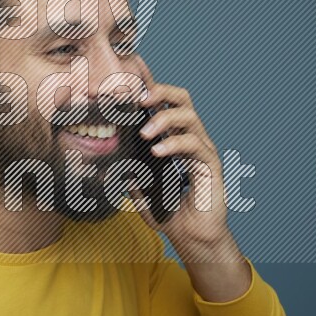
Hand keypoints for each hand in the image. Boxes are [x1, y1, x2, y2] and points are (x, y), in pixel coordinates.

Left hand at [129, 57, 242, 263]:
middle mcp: (190, 139)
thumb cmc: (168, 213)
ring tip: (145, 133)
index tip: (131, 76)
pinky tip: (158, 151)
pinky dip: (175, 144)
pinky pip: (196, 145)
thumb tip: (104, 159)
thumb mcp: (139, 189)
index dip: (150, 88)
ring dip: (165, 119)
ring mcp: (203, 150)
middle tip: (139, 98)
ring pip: (190, 117)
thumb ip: (127, 171)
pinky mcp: (211, 165)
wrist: (192, 238)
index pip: (164, 105)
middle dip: (161, 92)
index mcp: (173, 138)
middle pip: (182, 99)